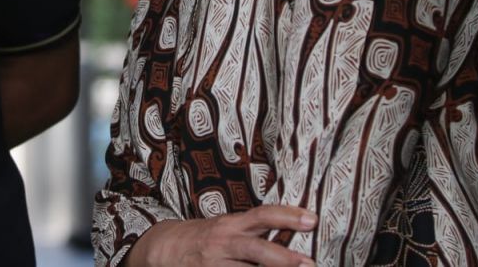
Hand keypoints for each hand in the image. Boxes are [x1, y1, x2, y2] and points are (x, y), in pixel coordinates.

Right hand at [127, 205, 317, 266]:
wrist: (165, 248)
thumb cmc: (204, 237)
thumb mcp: (227, 227)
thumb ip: (254, 231)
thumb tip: (291, 235)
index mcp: (231, 225)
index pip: (262, 215)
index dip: (287, 216)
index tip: (312, 220)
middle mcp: (224, 242)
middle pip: (256, 249)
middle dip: (284, 258)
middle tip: (309, 264)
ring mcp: (215, 264)